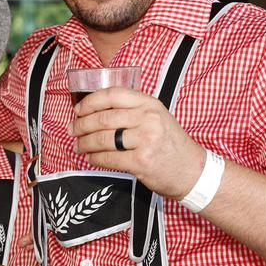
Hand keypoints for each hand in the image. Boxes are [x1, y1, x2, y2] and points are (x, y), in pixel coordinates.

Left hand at [70, 88, 205, 198]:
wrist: (192, 171)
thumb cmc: (170, 144)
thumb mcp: (156, 117)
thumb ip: (132, 111)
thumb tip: (93, 111)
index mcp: (150, 103)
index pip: (113, 95)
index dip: (90, 101)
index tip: (77, 110)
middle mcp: (148, 118)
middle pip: (104, 118)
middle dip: (82, 125)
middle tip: (72, 130)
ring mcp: (146, 140)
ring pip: (103, 138)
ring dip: (85, 143)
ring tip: (78, 146)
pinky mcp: (142, 161)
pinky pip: (109, 158)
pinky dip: (95, 158)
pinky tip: (91, 158)